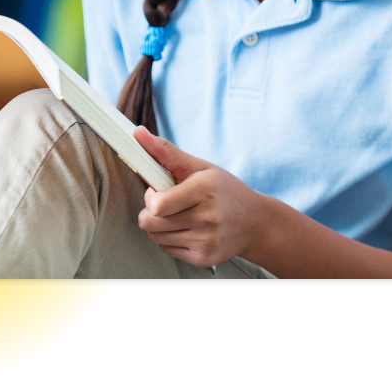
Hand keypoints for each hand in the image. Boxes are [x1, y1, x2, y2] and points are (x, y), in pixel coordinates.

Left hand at [133, 125, 266, 268]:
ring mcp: (206, 240)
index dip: (149, 197)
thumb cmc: (222, 189)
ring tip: (175, 215)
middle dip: (148, 212)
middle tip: (163, 204)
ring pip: (155, 237)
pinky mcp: (203, 258)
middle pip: (150, 223)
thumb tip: (137, 132)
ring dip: (157, 225)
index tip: (157, 190)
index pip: (158, 204)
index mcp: (204, 189)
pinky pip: (166, 249)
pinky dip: (168, 238)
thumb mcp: (199, 166)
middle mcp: (207, 217)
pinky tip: (185, 228)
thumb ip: (166, 151)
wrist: (254, 221)